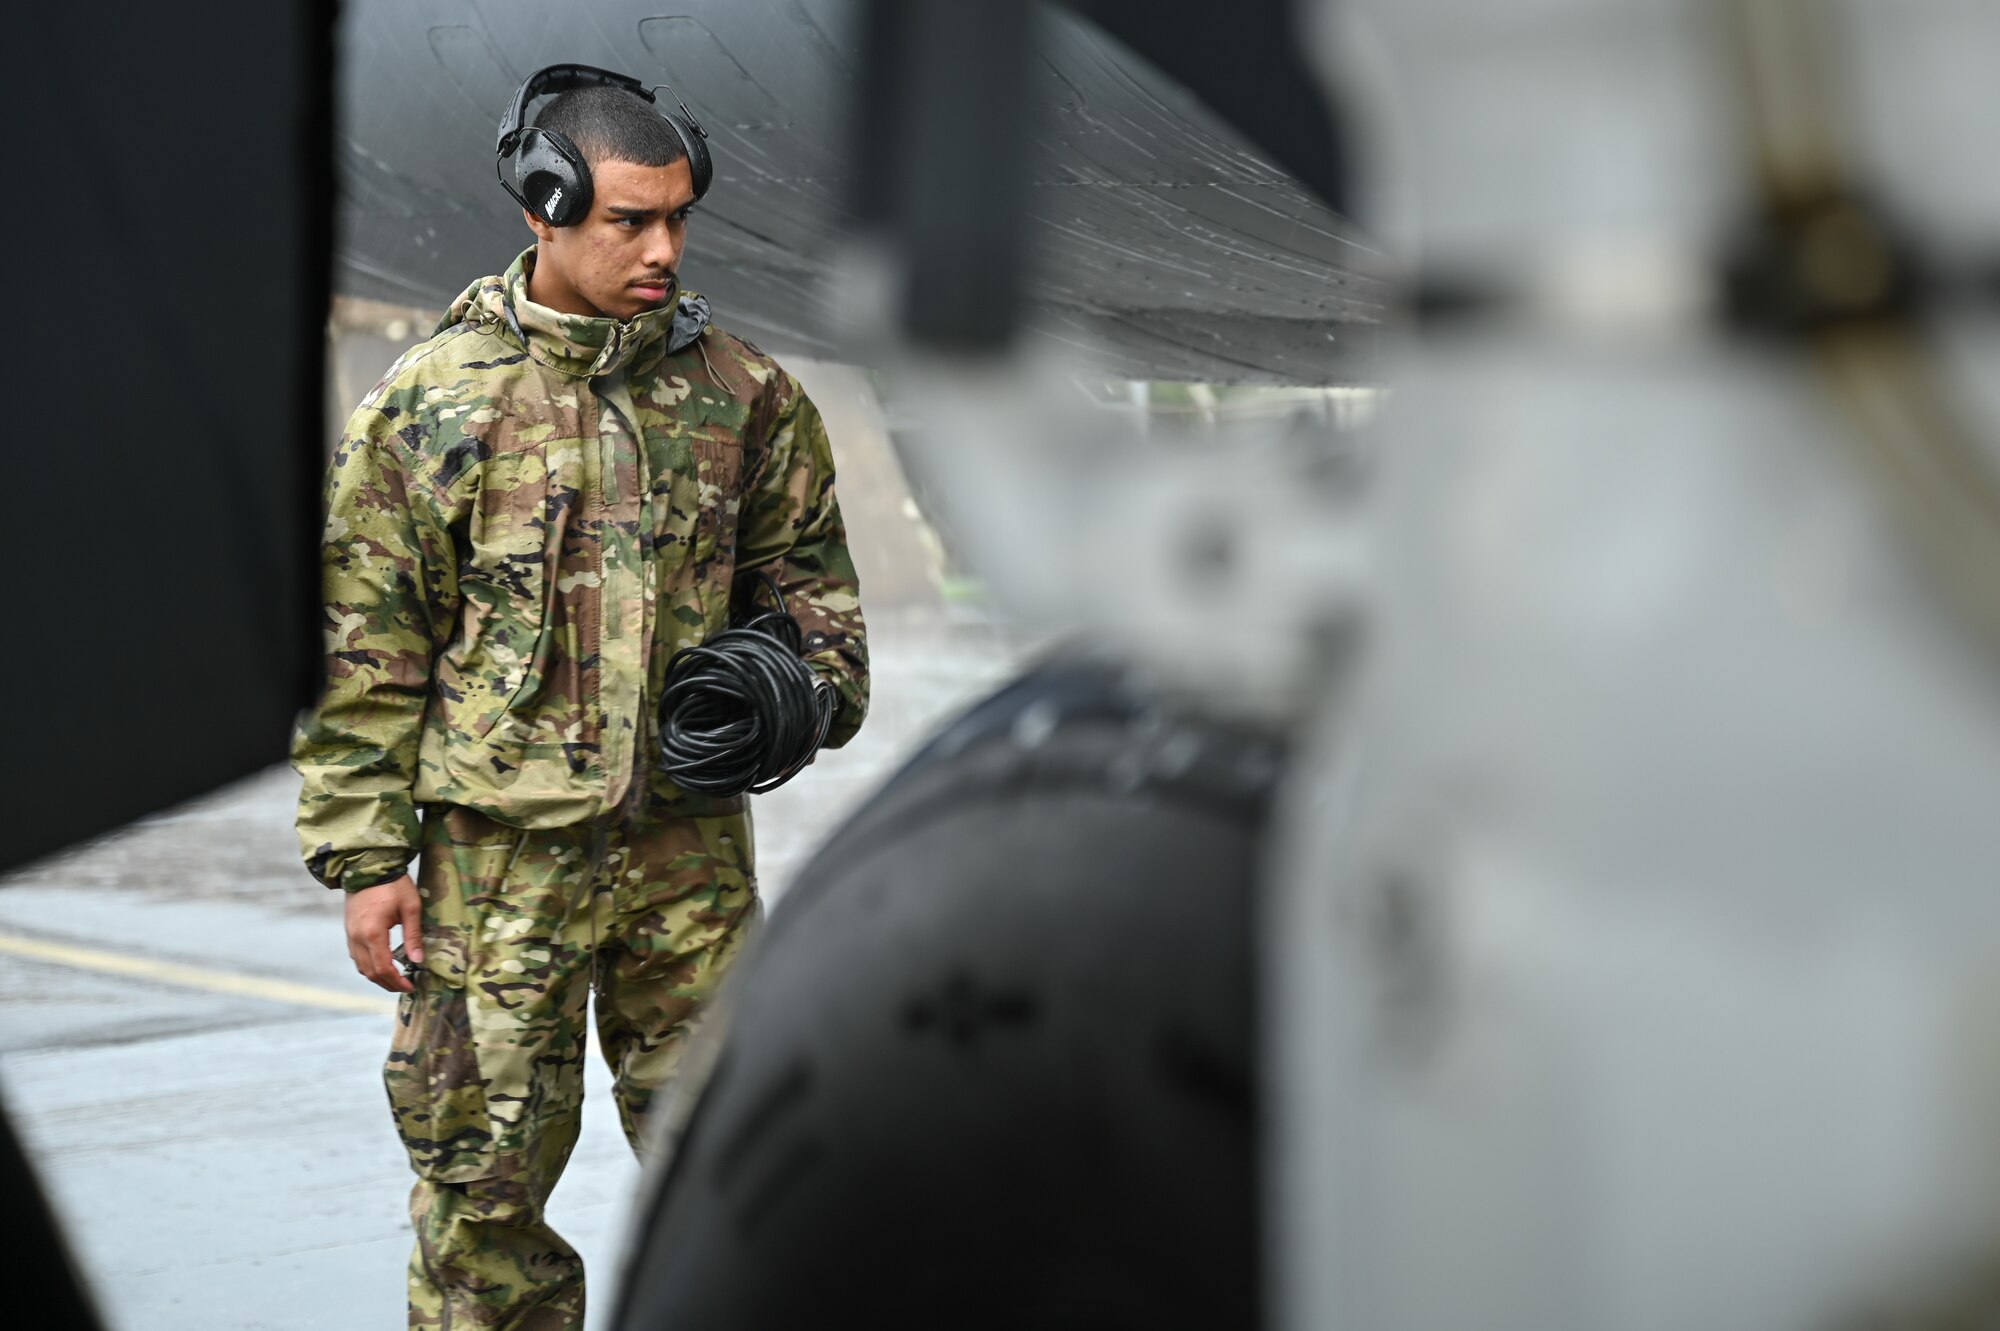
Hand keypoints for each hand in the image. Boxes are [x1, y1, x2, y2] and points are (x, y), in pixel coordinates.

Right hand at [345, 875, 423, 993]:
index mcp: (373, 933)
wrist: (368, 866)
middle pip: (370, 972)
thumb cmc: (393, 884)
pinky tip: (383, 964)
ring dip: (377, 976)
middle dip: (388, 983)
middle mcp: (357, 937)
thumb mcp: (411, 907)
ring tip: (396, 978)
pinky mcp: (349, 930)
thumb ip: (413, 936)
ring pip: (361, 966)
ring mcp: (350, 934)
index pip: (383, 968)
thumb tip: (418, 961)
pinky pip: (356, 956)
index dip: (397, 981)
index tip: (411, 986)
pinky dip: (369, 965)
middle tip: (405, 986)